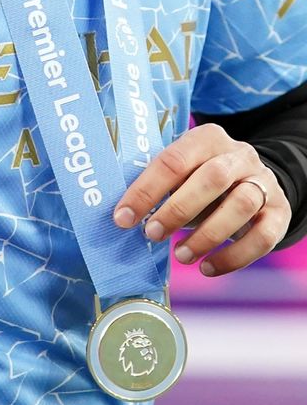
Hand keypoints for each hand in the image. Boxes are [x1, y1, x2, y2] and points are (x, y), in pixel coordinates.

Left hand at [112, 123, 289, 275]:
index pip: (173, 160)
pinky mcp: (280, 212)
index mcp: (207, 138)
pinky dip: (234, 257)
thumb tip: (126, 215)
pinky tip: (207, 267)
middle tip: (152, 234)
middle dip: (177, 209)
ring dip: (207, 235)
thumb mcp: (183, 170)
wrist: (253, 179)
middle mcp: (239, 156)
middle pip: (211, 179)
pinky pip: (263, 237)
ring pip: (241, 206)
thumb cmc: (202, 176)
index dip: (145, 190)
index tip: (124, 217)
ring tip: (181, 254)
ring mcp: (264, 183)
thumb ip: (162, 185)